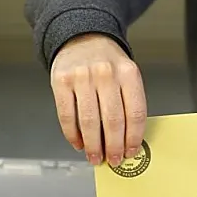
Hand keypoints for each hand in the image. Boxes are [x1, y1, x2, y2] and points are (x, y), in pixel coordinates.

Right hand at [50, 33, 146, 166]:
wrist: (82, 37)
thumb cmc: (108, 63)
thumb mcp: (126, 75)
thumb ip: (128, 103)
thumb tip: (126, 141)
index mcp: (128, 73)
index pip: (135, 113)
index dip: (133, 138)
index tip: (130, 152)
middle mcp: (106, 73)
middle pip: (113, 120)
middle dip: (113, 146)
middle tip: (113, 159)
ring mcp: (82, 76)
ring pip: (89, 121)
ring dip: (93, 145)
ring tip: (95, 156)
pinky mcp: (61, 81)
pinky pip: (67, 116)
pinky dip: (72, 135)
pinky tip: (79, 143)